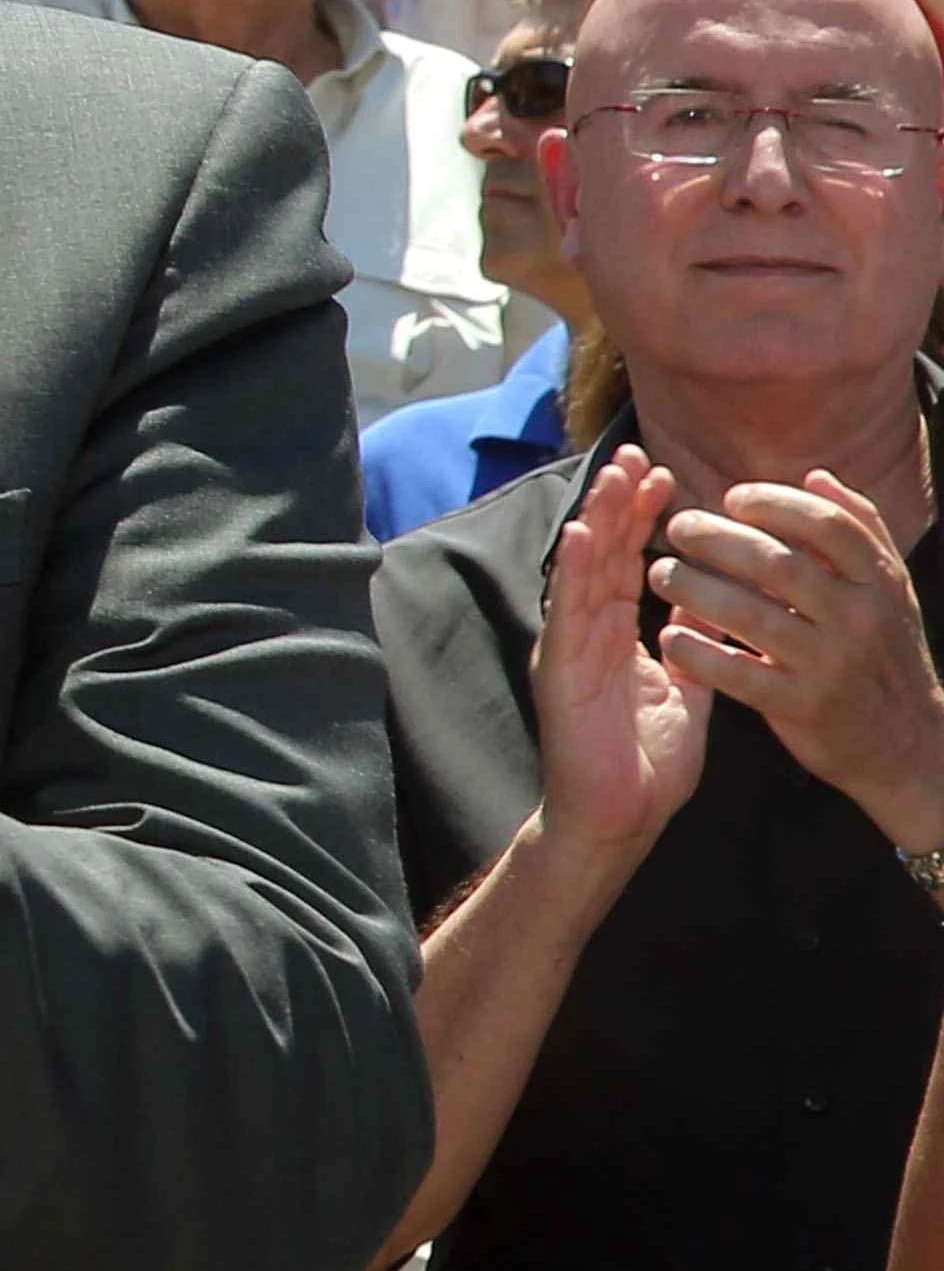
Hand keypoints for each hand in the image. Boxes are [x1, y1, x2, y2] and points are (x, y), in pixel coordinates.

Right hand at [533, 446, 710, 858]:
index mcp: (615, 633)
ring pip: (583, 570)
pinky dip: (572, 572)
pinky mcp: (560, 668)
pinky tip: (582, 537)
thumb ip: (693, 643)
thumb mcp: (686, 690)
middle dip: (619, 503)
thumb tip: (710, 599)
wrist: (620, 815)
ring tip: (612, 478)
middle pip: (603, 553)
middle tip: (636, 455)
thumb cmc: (648, 762)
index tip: (665, 476)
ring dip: (596, 522)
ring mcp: (570, 646)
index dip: (643, 518)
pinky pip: (567, 612)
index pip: (629, 561)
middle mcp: (587, 630)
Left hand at [653, 469, 943, 850]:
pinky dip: (699, 652)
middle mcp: (860, 620)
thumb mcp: (887, 591)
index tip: (732, 498)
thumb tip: (815, 474)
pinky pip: (739, 673)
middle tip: (678, 527)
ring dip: (695, 588)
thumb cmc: (881, 652)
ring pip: (751, 615)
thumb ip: (858, 530)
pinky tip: (669, 634)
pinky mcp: (803, 706)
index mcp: (880, 584)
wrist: (906, 743)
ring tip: (661, 572)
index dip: (775, 503)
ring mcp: (832, 665)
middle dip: (718, 538)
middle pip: (779, 564)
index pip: (828, 526)